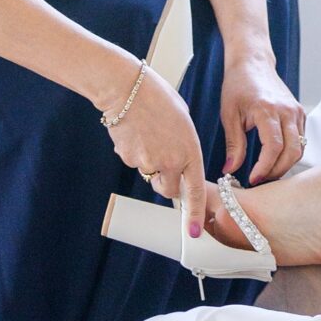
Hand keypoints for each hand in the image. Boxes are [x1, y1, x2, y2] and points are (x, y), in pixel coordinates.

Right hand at [101, 63, 209, 236]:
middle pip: (168, 190)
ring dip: (150, 163)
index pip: (194, 191)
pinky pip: (134, 163)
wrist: (126, 87)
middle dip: (167, 182)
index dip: (195, 214)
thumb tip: (178, 160)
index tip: (194, 232)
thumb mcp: (183, 119)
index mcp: (189, 150)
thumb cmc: (158, 97)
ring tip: (148, 134)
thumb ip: (185, 144)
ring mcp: (147, 162)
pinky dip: (135, 152)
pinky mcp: (128, 159)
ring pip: (150, 175)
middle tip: (163, 160)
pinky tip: (135, 132)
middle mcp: (170, 161)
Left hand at [221, 50, 305, 184]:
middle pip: (291, 151)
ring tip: (266, 172)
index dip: (264, 168)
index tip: (252, 179)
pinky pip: (301, 140)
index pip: (273, 147)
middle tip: (259, 179)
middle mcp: (287, 110)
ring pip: (299, 148)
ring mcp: (296, 111)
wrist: (253, 63)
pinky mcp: (300, 113)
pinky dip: (291, 153)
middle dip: (276, 171)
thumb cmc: (238, 85)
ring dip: (285, 164)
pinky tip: (275, 159)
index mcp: (267, 109)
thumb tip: (230, 170)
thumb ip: (233, 144)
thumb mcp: (229, 115)